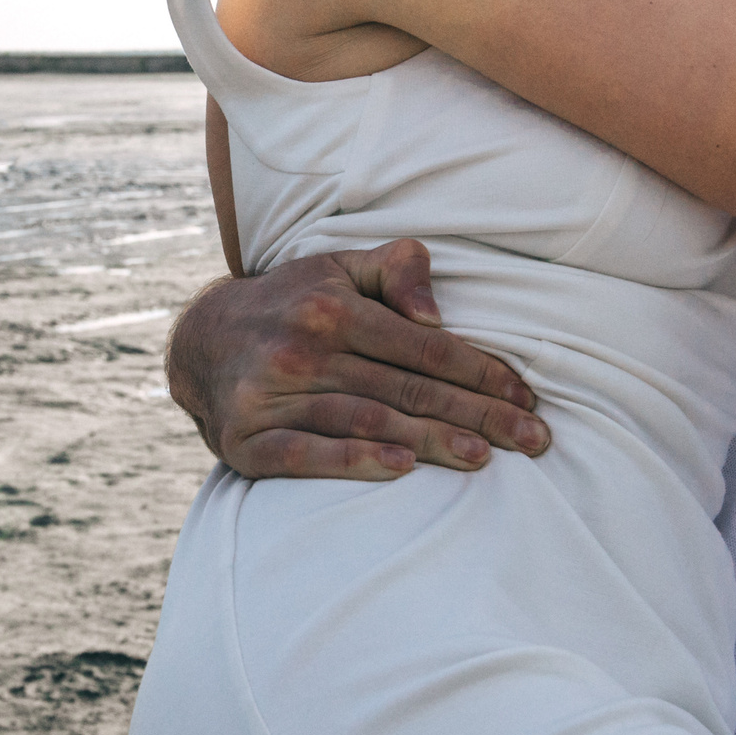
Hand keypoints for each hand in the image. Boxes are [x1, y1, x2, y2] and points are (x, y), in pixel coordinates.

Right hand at [165, 239, 546, 479]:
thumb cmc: (293, 302)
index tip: (527, 398)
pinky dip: (354, 461)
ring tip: (485, 458)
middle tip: (533, 440)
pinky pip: (306, 454)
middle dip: (478, 415)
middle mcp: (302, 348)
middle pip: (407, 387)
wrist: (201, 342)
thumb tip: (436, 315)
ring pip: (367, 420)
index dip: (482, 372)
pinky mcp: (248, 440)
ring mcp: (272, 396)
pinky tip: (401, 469)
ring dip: (431, 441)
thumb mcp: (339, 266)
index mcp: (332, 307)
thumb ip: (397, 268)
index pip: (425, 346)